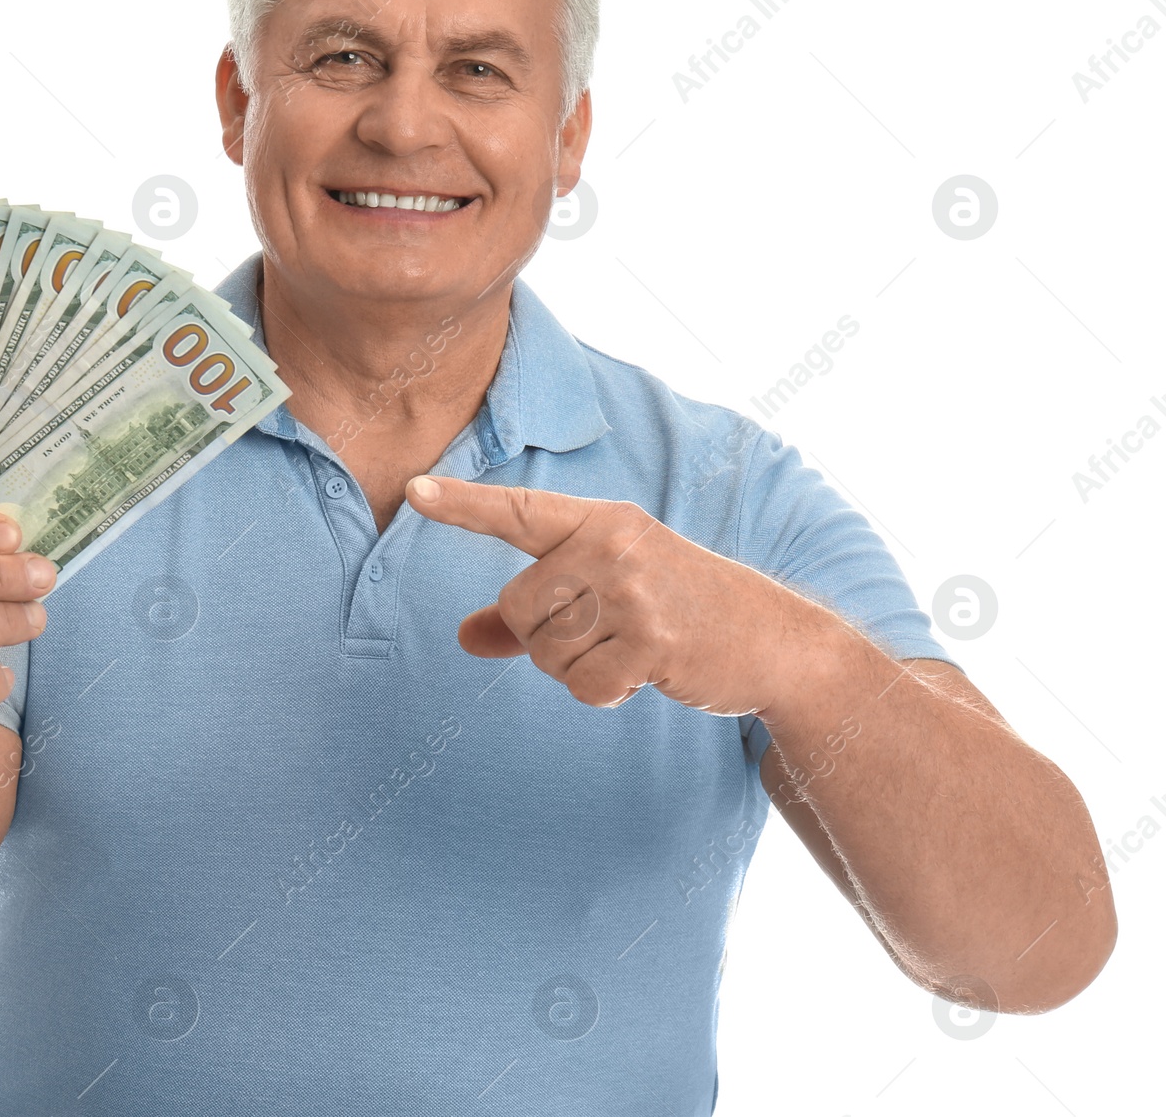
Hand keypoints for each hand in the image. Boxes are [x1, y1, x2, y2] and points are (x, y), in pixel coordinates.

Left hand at [404, 475, 812, 716]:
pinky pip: (583, 687)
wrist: (773, 641)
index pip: (518, 511)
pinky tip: (643, 674)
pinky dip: (603, 695)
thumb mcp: (610, 591)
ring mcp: (636, 592)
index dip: (462, 505)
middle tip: (605, 632)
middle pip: (517, 607)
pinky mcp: (654, 641)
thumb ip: (531, 614)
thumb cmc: (677, 609)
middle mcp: (613, 546)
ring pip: (546, 652)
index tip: (413, 490)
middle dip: (545, 637)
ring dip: (577, 669)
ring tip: (629, 649)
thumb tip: (464, 638)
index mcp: (600, 522)